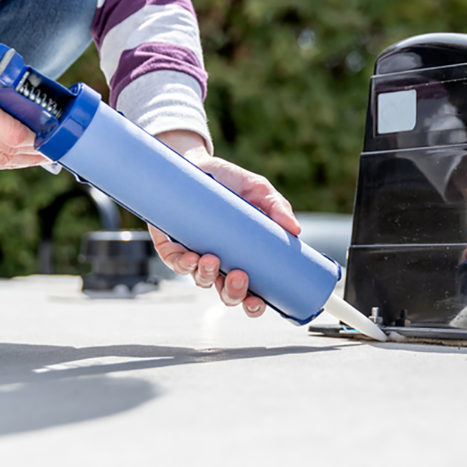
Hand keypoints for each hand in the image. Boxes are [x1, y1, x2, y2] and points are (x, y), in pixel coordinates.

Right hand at [0, 39, 44, 170]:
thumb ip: (4, 70)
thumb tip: (28, 83)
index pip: (12, 134)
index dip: (36, 140)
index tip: (51, 136)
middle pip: (6, 152)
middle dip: (34, 154)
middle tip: (52, 150)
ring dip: (18, 161)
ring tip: (37, 156)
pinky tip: (11, 157)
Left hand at [148, 130, 300, 316]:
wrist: (195, 162)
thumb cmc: (228, 180)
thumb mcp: (257, 190)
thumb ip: (277, 207)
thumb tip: (295, 229)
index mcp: (243, 256)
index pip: (250, 291)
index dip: (253, 304)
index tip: (259, 302)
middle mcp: (219, 261)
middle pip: (226, 293)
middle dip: (233, 293)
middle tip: (239, 277)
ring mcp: (195, 255)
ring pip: (201, 280)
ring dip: (207, 276)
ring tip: (212, 260)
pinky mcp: (171, 245)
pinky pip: (176, 263)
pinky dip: (183, 264)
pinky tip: (191, 257)